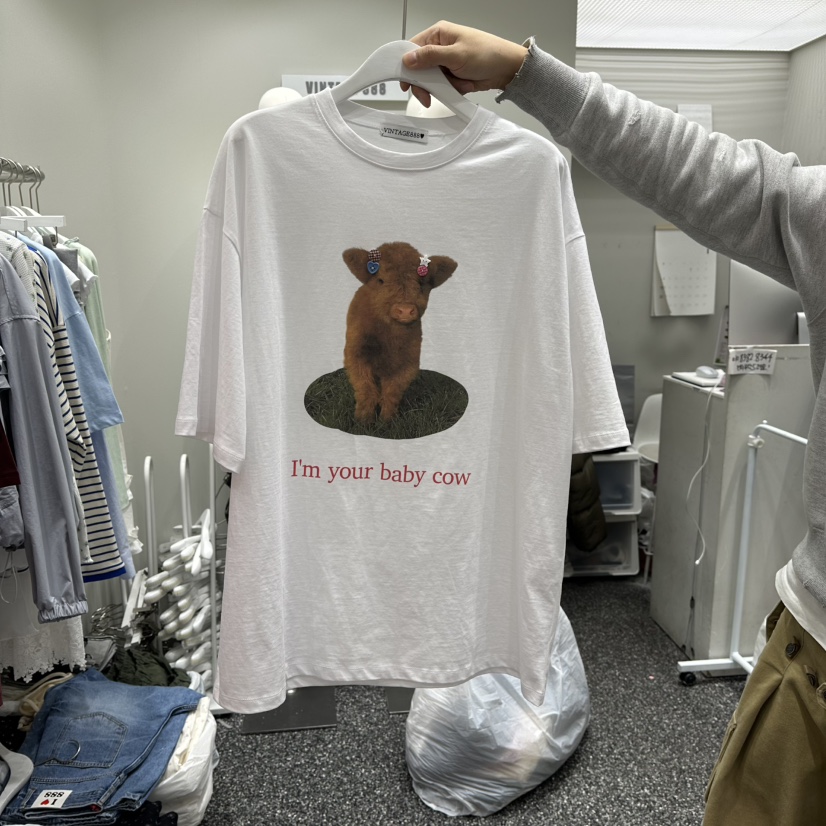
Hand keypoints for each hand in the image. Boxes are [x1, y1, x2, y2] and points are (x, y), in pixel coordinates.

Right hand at [401, 21, 527, 108]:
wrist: (507, 69)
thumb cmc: (488, 54)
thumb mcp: (455, 54)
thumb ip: (430, 57)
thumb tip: (408, 58)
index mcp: (438, 34)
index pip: (412, 48)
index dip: (406, 65)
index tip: (405, 82)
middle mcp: (440, 46)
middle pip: (419, 68)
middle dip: (424, 83)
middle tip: (426, 95)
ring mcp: (446, 62)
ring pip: (430, 80)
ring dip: (440, 87)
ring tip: (455, 85)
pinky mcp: (452, 74)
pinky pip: (442, 86)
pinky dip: (450, 89)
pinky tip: (462, 85)